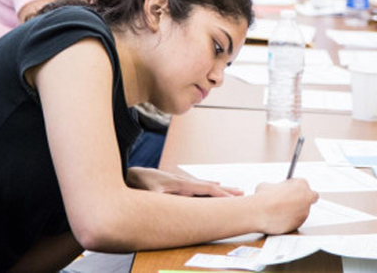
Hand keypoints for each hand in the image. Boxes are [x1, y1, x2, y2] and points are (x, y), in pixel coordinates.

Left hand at [126, 167, 243, 196]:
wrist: (133, 174)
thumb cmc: (141, 183)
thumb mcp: (150, 191)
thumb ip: (163, 197)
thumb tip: (171, 202)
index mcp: (182, 184)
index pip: (206, 189)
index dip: (221, 194)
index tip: (234, 199)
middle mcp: (185, 181)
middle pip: (210, 186)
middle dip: (226, 190)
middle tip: (242, 192)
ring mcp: (183, 181)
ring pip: (206, 185)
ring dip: (220, 188)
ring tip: (233, 190)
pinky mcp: (179, 184)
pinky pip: (199, 186)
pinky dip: (209, 187)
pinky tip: (214, 185)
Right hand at [254, 179, 318, 233]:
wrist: (260, 213)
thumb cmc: (264, 197)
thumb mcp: (268, 185)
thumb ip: (275, 187)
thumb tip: (272, 190)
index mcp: (301, 184)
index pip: (304, 185)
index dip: (295, 188)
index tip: (289, 191)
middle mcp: (307, 197)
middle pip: (311, 197)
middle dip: (303, 199)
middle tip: (292, 201)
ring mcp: (304, 212)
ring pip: (303, 211)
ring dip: (295, 211)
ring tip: (280, 211)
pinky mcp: (299, 224)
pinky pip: (296, 221)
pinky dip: (290, 221)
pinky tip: (279, 219)